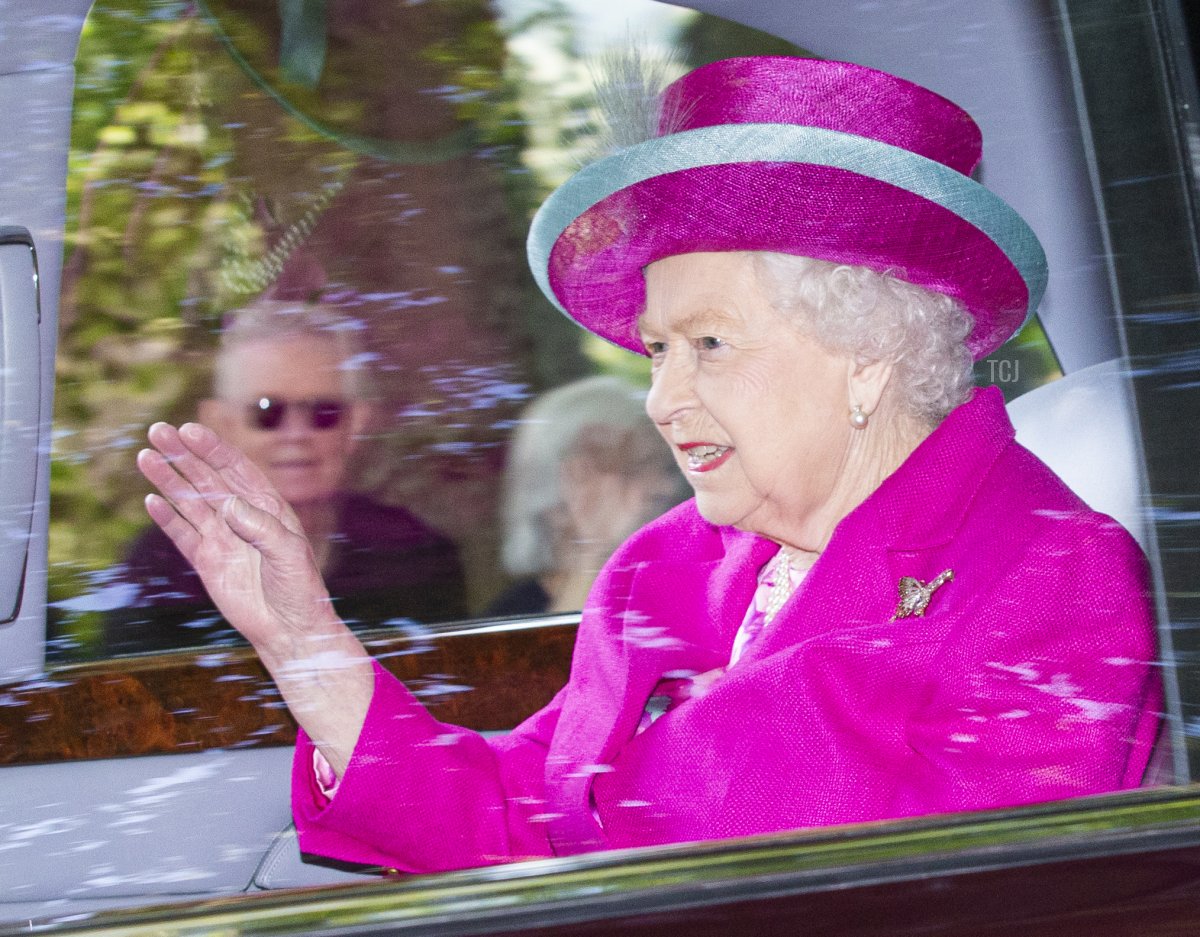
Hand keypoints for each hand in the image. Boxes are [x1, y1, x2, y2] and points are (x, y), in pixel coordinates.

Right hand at [137, 421, 337, 655]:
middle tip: (157, 431)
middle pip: (206, 478)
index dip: (212, 448)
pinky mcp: (207, 561)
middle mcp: (241, 516)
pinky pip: (182, 534)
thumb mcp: (288, 553)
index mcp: (266, 506)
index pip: (235, 469)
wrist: (289, 628)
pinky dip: (167, 518)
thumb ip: (261, 527)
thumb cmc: (299, 588)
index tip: (188, 431)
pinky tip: (151, 500)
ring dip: (168, 479)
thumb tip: (228, 505)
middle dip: (183, 454)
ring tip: (145, 456)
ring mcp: (222, 537)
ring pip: (189, 502)